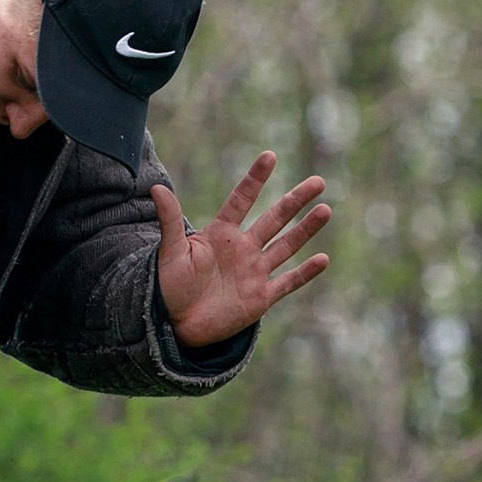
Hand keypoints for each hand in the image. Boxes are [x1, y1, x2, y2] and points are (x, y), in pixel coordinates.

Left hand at [153, 151, 331, 347]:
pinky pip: (287, 282)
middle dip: (295, 201)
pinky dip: (304, 273)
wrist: (174, 325)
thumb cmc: (168, 287)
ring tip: (325, 209)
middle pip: (274, 219)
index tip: (269, 156)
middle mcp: (242, 250)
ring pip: (286, 246)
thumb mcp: (170, 252)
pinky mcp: (259, 298)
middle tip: (317, 182)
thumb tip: (156, 188)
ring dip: (305, 229)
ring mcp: (253, 273)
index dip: (255, 180)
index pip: (241, 201)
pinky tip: (323, 259)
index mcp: (220, 235)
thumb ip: (170, 220)